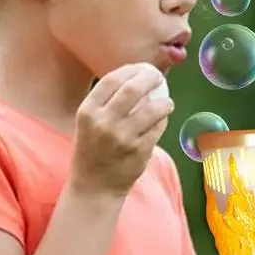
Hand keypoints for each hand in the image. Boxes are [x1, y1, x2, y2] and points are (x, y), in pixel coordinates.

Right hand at [69, 63, 172, 196]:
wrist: (94, 186)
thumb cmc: (93, 149)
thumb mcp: (90, 122)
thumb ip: (109, 101)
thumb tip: (138, 76)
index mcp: (88, 111)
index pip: (112, 79)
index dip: (132, 70)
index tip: (143, 68)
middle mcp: (103, 122)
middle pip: (133, 89)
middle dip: (150, 77)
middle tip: (159, 77)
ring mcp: (123, 138)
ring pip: (152, 109)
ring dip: (164, 102)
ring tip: (166, 103)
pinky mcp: (139, 151)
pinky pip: (158, 128)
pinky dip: (163, 120)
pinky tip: (162, 120)